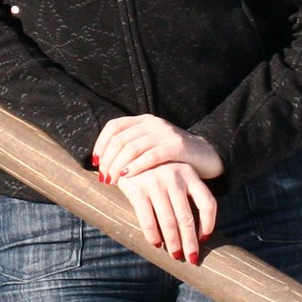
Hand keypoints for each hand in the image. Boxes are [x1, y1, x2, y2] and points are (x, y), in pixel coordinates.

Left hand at [92, 115, 222, 183]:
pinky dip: (136, 167)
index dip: (100, 144)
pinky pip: (151, 156)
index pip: (113, 126)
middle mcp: (152, 123)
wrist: (206, 154)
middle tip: (103, 178)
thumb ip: (131, 149)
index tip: (95, 163)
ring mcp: (165, 133)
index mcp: (143, 120)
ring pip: (132, 147)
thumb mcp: (150, 146)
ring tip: (112, 181)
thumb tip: (101, 163)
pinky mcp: (177, 146)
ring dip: (118, 166)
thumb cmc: (173, 156)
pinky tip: (128, 177)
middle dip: (108, 160)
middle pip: (120, 139)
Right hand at [114, 162, 217, 263]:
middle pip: (187, 217)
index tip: (204, 239)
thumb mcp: (173, 172)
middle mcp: (174, 177)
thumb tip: (194, 228)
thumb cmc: (153, 168)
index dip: (208, 224)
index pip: (207, 203)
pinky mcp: (137, 189)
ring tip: (176, 255)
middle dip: (190, 242)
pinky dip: (153, 235)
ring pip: (169, 222)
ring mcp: (156, 182)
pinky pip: (148, 220)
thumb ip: (183, 191)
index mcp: (189, 173)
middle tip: (191, 258)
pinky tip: (156, 243)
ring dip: (173, 242)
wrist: (123, 151)